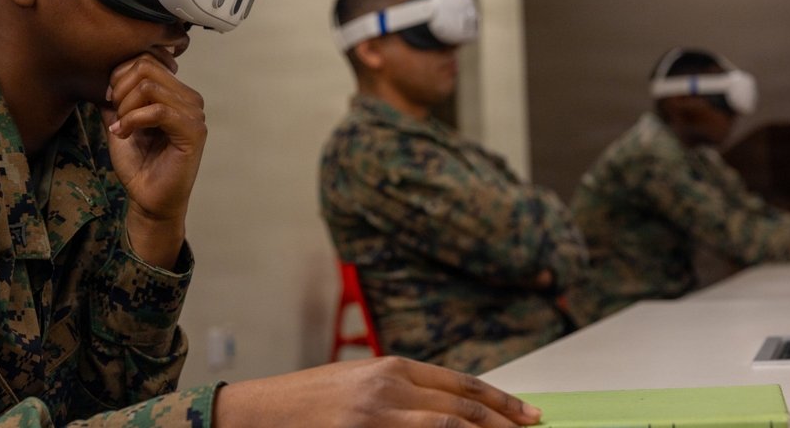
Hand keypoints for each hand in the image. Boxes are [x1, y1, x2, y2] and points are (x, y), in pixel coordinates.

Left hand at [102, 53, 205, 268]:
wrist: (149, 199)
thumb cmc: (138, 164)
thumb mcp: (120, 122)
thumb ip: (116, 98)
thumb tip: (102, 73)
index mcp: (176, 92)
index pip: (145, 60)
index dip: (119, 75)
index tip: (108, 101)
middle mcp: (190, 98)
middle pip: (146, 67)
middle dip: (120, 89)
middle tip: (115, 114)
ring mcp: (194, 114)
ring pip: (149, 87)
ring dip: (125, 108)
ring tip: (121, 128)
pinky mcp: (193, 132)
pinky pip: (158, 110)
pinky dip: (133, 120)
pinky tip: (124, 134)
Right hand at [213, 357, 542, 427]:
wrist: (260, 412)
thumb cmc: (308, 401)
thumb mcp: (360, 384)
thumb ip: (401, 390)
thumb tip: (449, 409)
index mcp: (392, 367)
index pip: (461, 385)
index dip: (500, 402)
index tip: (529, 415)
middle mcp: (390, 386)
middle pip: (464, 408)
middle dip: (504, 424)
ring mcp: (378, 416)